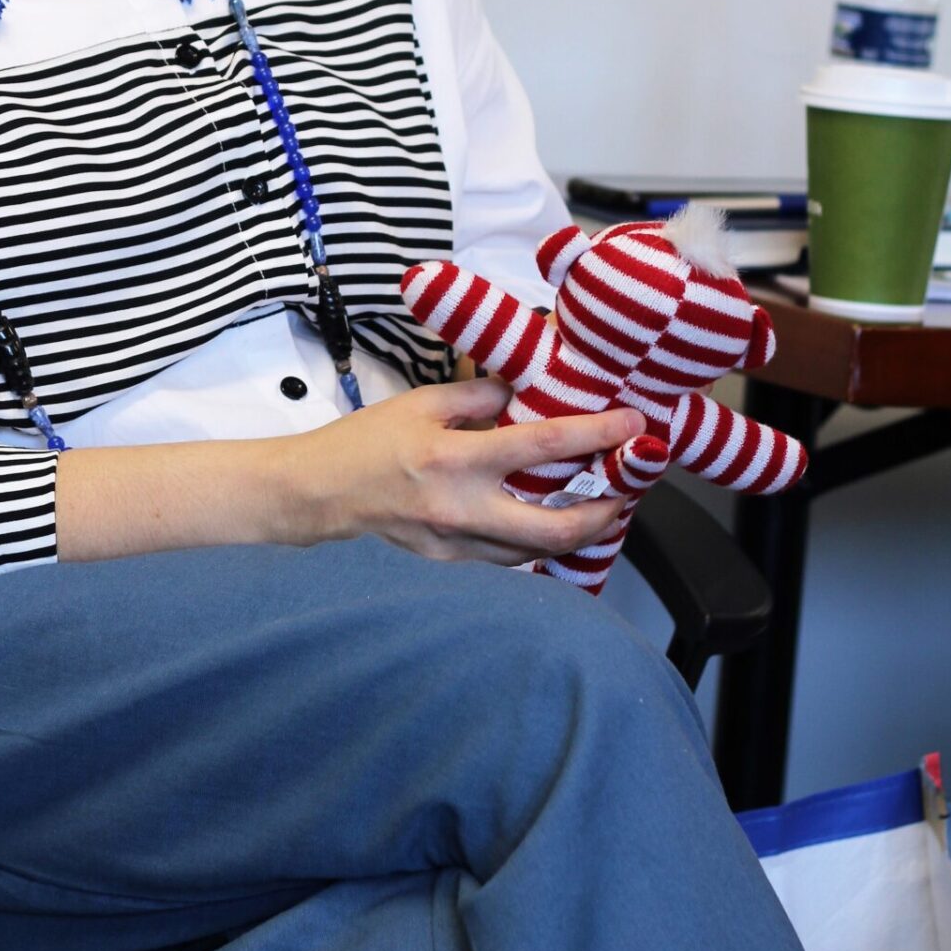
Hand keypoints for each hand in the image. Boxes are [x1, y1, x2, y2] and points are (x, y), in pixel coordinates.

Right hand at [294, 378, 647, 565]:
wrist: (320, 492)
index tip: (630, 425)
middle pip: (556, 528)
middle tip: (626, 494)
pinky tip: (547, 523)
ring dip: (576, 532)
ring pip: (537, 551)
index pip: (543, 445)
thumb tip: (528, 390)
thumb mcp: (423, 403)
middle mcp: (462, 508)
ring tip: (597, 508)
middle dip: (604, 513)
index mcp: (456, 459)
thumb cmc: (366, 442)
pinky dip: (535, 541)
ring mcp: (457, 543)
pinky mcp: (450, 561)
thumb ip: (481, 396)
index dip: (594, 435)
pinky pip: (507, 556)